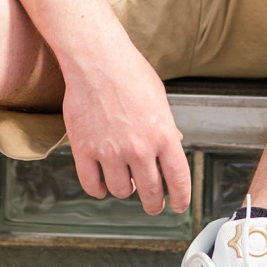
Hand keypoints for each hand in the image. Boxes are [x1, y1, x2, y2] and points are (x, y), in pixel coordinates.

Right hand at [61, 37, 190, 215]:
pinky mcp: (84, 149)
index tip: (179, 206)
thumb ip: (166, 128)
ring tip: (125, 183)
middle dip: (154, 204)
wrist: (97, 60)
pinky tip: (102, 187)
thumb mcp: (160, 100)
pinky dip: (98, 190)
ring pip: (121, 191)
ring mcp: (110, 151)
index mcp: (163, 136)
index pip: (178, 180)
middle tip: (153, 205)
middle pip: (150, 192)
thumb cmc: (130, 73)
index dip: (181, 199)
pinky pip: (91, 184)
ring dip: (125, 191)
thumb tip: (174, 146)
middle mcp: (139, 148)